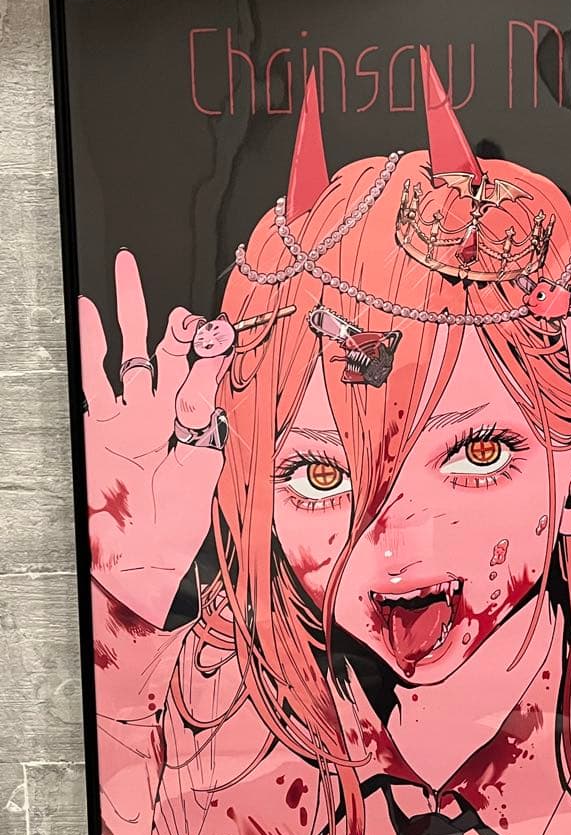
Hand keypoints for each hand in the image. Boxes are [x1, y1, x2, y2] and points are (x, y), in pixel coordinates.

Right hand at [80, 250, 229, 626]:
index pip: (202, 373)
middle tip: (180, 299)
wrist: (139, 561)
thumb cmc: (175, 528)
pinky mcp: (96, 425)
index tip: (221, 329)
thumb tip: (212, 377)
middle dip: (174, 324)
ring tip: (125, 273)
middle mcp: (160, 413)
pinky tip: (84, 312)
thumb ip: (204, 423)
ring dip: (127, 315)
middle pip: (167, 353)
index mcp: (192, 424)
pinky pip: (91, 377)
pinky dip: (87, 344)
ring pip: (127, 354)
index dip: (210, 350)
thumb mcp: (201, 471)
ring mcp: (126, 417)